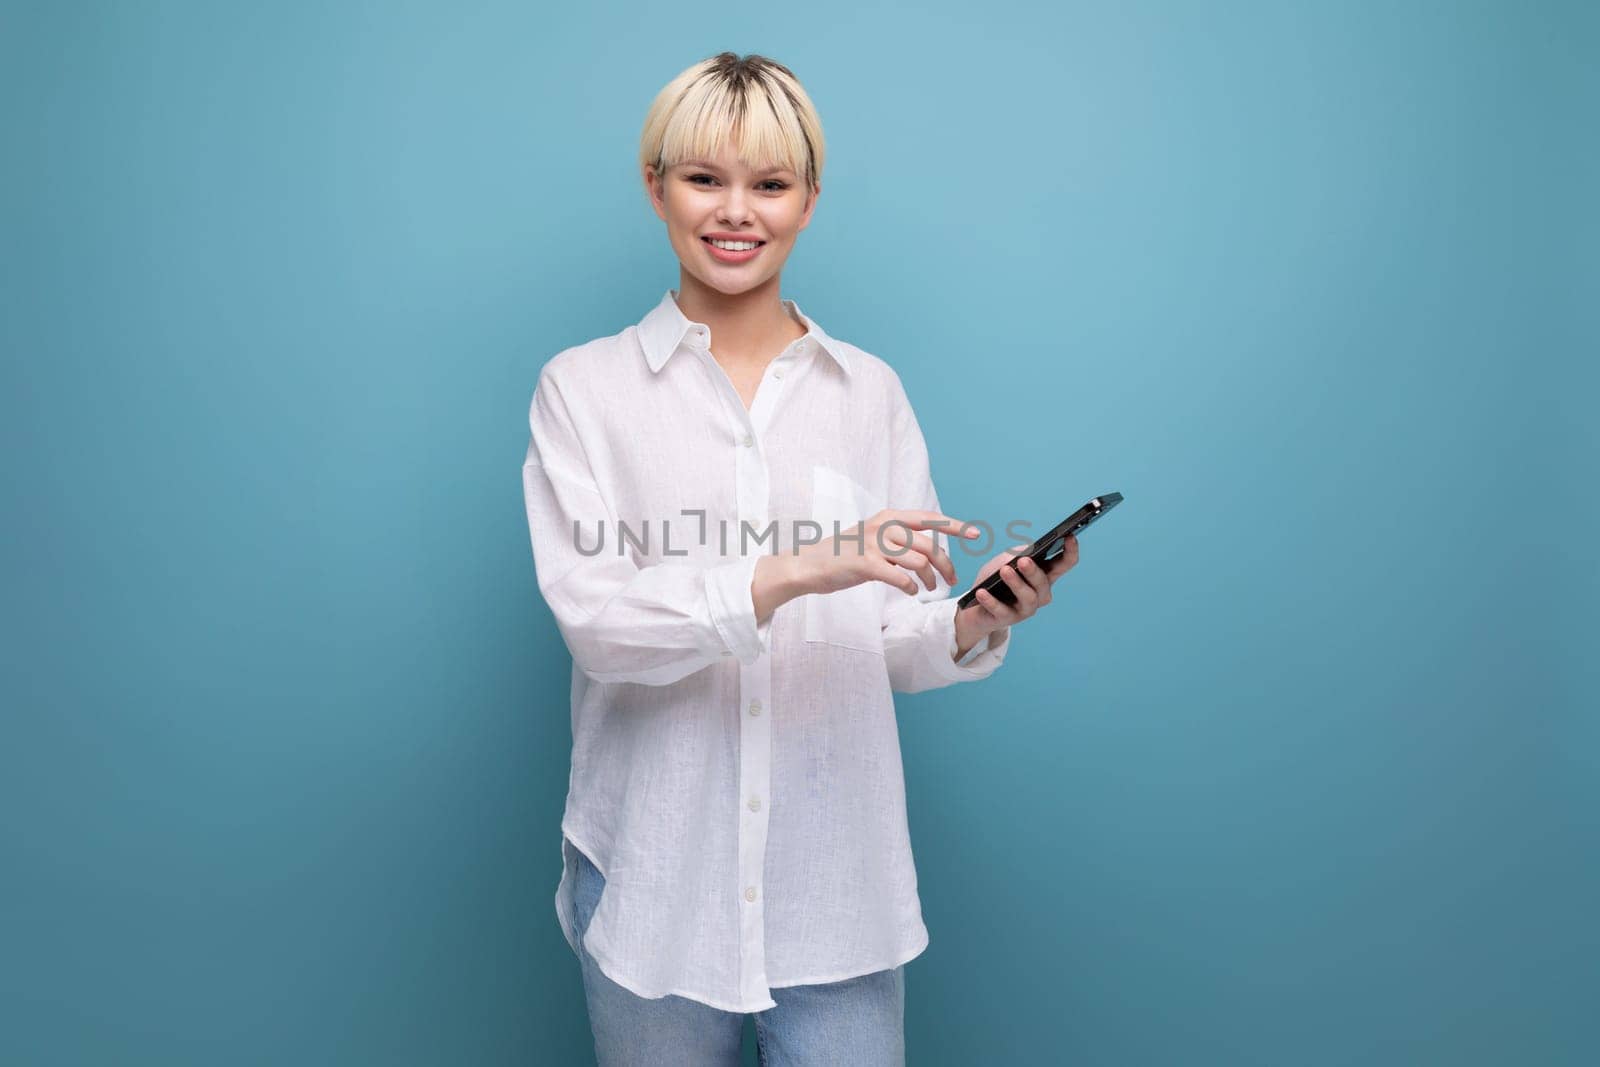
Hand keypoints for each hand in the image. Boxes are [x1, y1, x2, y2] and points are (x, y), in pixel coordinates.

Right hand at [793, 509, 982, 597]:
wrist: (809, 564)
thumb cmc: (844, 554)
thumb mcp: (874, 538)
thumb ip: (899, 540)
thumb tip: (929, 552)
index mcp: (888, 518)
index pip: (929, 518)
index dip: (954, 525)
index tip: (976, 534)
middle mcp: (883, 527)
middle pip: (928, 545)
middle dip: (945, 565)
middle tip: (950, 580)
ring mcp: (873, 545)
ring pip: (918, 561)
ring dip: (929, 579)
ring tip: (927, 588)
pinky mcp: (864, 564)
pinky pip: (899, 577)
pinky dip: (910, 586)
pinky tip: (910, 591)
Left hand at [954, 535, 1080, 655]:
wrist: (974, 605)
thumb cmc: (995, 579)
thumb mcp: (1004, 561)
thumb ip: (1017, 554)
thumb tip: (1026, 552)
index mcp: (1045, 576)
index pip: (1064, 563)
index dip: (1070, 551)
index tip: (1070, 536)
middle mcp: (1040, 594)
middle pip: (1043, 582)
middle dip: (1034, 571)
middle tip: (1023, 560)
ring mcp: (1025, 609)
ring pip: (1028, 598)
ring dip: (1016, 583)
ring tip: (1004, 571)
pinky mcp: (1007, 620)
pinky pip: (1001, 610)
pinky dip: (991, 601)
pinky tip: (982, 592)